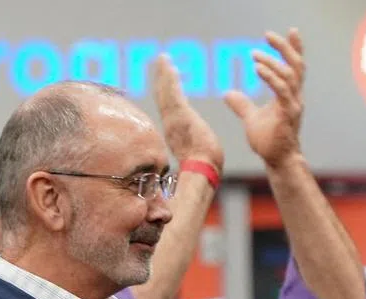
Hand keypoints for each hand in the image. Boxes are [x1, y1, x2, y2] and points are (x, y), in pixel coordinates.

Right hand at [154, 54, 223, 171]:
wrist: (202, 173)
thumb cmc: (204, 170)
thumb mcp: (198, 156)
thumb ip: (195, 150)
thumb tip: (200, 155)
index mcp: (175, 133)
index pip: (169, 109)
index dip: (165, 94)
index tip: (164, 81)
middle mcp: (171, 124)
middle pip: (163, 96)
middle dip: (162, 78)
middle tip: (161, 61)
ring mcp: (174, 119)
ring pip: (166, 92)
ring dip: (165, 74)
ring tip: (164, 58)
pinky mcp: (181, 115)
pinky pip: (173, 92)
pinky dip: (170, 79)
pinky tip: (169, 66)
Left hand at [223, 29, 304, 168]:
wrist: (278, 161)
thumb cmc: (269, 141)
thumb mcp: (251, 118)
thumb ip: (242, 104)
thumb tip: (228, 93)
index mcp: (289, 95)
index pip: (295, 67)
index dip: (294, 48)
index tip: (291, 31)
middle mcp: (295, 97)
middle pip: (296, 66)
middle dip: (284, 48)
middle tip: (268, 35)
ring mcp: (293, 105)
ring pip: (289, 76)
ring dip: (271, 62)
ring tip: (254, 55)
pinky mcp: (287, 115)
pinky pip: (281, 91)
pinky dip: (270, 77)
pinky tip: (257, 68)